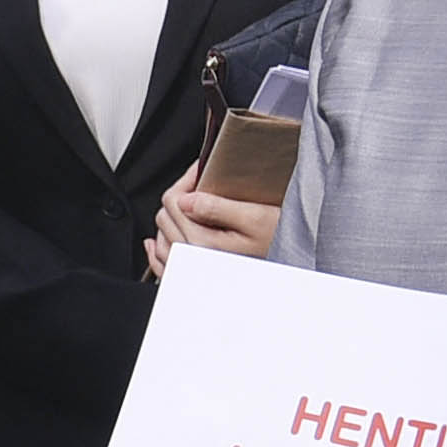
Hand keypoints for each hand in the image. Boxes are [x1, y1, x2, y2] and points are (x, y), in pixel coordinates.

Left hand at [148, 166, 279, 275]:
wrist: (291, 258)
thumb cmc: (278, 238)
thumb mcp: (254, 216)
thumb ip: (216, 207)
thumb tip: (186, 199)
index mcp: (203, 244)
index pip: (174, 201)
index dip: (187, 179)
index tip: (202, 170)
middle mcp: (192, 258)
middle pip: (165, 214)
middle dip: (180, 194)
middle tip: (201, 184)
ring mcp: (189, 268)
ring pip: (161, 235)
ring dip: (171, 217)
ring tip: (190, 206)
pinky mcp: (191, 276)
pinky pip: (161, 265)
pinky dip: (156, 251)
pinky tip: (155, 242)